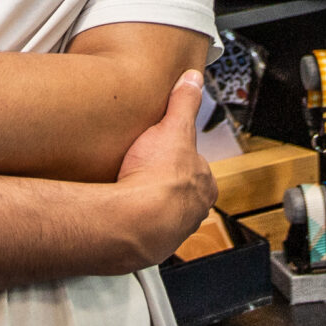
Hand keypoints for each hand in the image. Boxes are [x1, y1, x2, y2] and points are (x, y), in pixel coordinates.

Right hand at [104, 71, 217, 268]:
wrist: (133, 221)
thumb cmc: (157, 179)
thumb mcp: (172, 128)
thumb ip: (184, 103)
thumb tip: (193, 79)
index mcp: (204, 184)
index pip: (196, 166)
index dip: (179, 155)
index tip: (163, 151)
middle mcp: (194, 212)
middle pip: (181, 192)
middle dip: (164, 183)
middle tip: (142, 169)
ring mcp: (172, 231)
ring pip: (163, 214)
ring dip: (148, 204)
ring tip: (128, 190)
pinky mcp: (149, 246)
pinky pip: (142, 230)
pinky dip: (132, 221)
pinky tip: (120, 210)